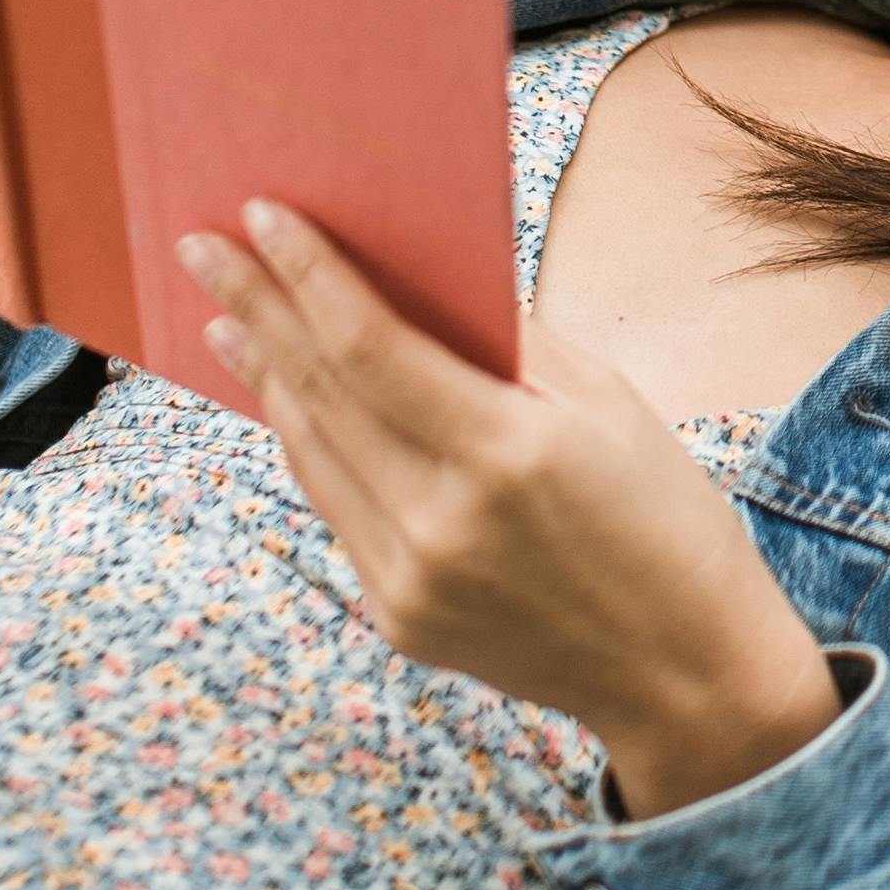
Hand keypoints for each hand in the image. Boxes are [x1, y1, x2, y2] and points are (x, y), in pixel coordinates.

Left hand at [183, 198, 839, 816]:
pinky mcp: (398, 619)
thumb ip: (512, 341)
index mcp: (507, 453)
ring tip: (227, 318)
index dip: (307, 277)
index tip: (260, 214)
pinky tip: (290, 403)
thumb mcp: (611, 404)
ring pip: (311, 454)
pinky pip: (337, 510)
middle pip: (320, 394)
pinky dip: (309, 445)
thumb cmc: (665, 518)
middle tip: (203, 249)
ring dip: (265, 377)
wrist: (686, 675)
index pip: (371, 348)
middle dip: (256, 310)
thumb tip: (424, 277)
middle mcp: (442, 522)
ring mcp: (410, 580)